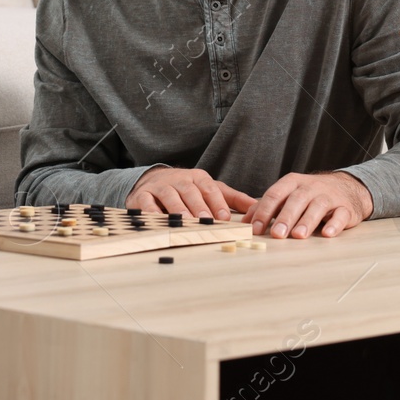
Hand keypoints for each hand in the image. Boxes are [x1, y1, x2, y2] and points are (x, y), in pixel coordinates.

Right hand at [128, 167, 255, 220]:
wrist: (152, 181)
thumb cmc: (187, 190)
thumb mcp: (210, 190)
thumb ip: (232, 199)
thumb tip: (257, 206)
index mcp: (197, 177)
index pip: (209, 188)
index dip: (217, 202)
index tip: (224, 217)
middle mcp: (179, 179)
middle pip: (190, 191)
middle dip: (199, 206)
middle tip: (206, 221)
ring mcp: (160, 186)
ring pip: (169, 196)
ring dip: (178, 209)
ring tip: (186, 222)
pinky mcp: (142, 196)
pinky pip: (146, 203)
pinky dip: (151, 211)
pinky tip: (158, 221)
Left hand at [245, 171, 371, 238]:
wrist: (347, 188)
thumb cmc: (311, 194)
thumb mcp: (289, 195)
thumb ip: (268, 207)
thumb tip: (246, 222)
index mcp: (293, 183)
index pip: (275, 194)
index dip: (264, 211)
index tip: (256, 229)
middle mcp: (310, 187)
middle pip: (296, 200)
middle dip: (285, 217)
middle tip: (276, 235)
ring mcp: (329, 196)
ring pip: (318, 206)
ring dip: (307, 221)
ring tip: (298, 235)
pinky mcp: (345, 208)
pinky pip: (340, 215)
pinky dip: (334, 224)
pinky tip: (327, 233)